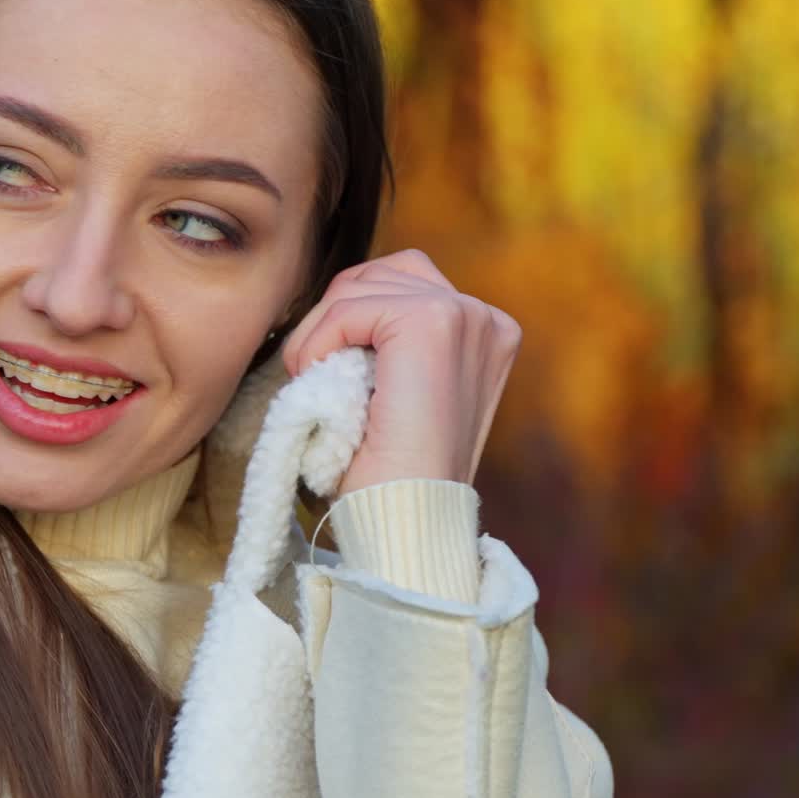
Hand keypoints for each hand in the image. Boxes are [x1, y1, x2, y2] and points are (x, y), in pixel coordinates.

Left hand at [280, 249, 521, 495]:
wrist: (406, 525)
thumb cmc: (390, 474)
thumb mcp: (396, 392)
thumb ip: (387, 341)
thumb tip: (334, 302)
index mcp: (485, 333)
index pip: (402, 281)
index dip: (351, 318)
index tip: (335, 374)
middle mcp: (485, 318)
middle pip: (381, 272)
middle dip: (334, 314)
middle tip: (313, 374)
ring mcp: (465, 316)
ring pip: (360, 284)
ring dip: (321, 329)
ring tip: (315, 382)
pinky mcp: (433, 323)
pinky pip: (349, 305)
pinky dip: (317, 339)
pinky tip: (313, 380)